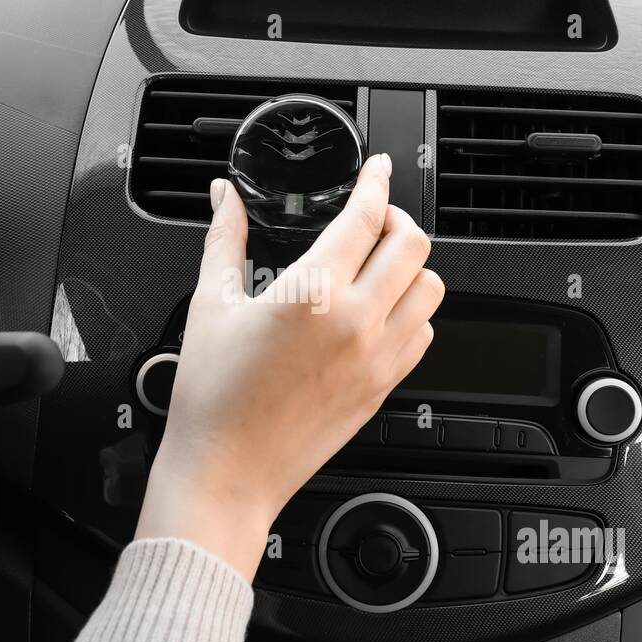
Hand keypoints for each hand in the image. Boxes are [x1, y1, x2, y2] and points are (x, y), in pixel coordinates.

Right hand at [134, 153, 444, 579]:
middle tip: (373, 220)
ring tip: (380, 265)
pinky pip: (423, 335)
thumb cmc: (212, 399)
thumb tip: (224, 198)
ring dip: (410, 267)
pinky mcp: (383, 388)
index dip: (376, 181)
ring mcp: (377, 358)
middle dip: (397, 219)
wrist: (226, 473)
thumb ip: (224, 239)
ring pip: (431, 289)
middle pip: (415, 244)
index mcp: (314, 293)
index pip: (366, 216)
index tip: (377, 169)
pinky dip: (412, 313)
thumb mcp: (211, 306)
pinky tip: (380, 311)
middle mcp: (357, 322)